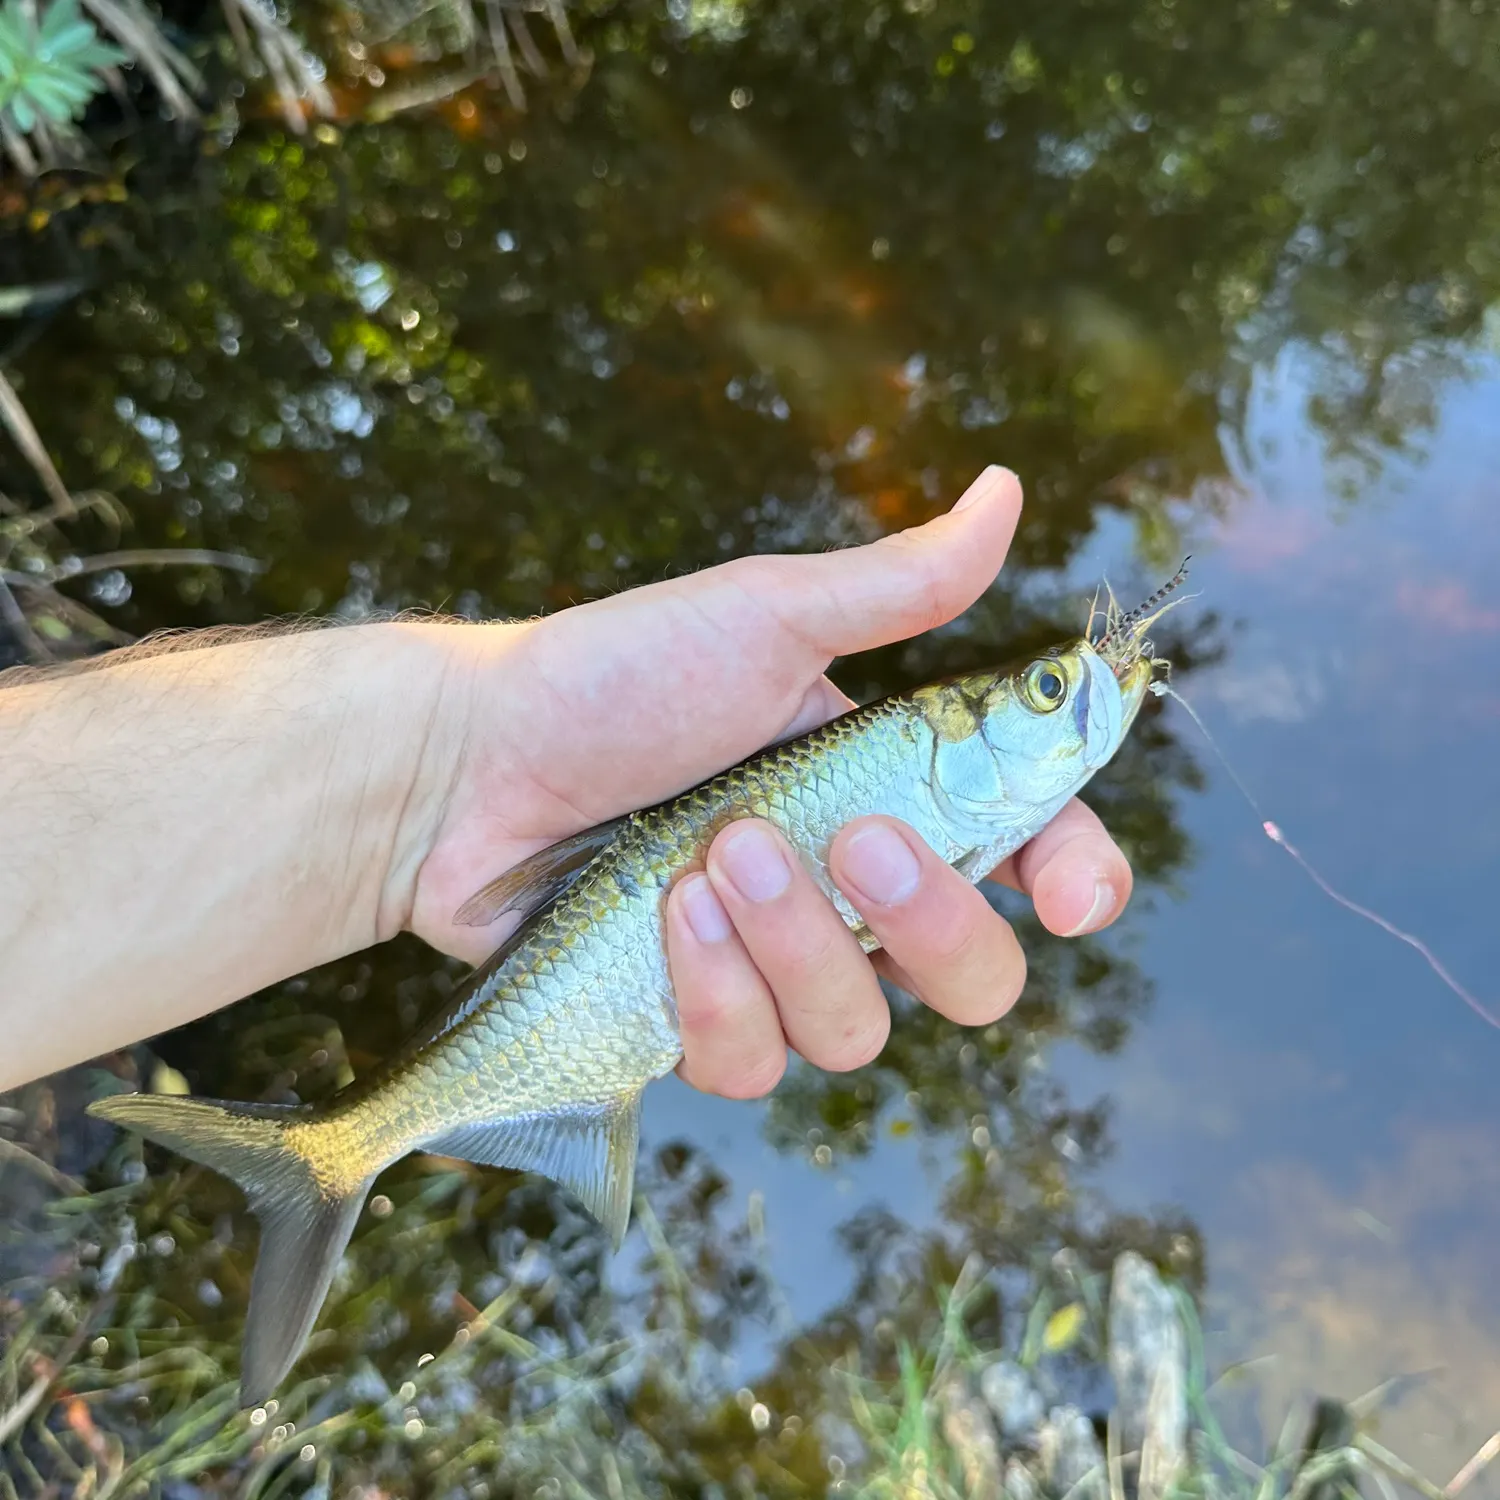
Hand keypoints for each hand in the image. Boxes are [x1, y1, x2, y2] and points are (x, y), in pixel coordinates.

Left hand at [403, 466, 1133, 1099]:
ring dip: (795, 942)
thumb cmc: (618, 677)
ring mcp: (775, 969)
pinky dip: (717, 993)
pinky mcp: (697, 1024)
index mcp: (889, 795)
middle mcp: (850, 897)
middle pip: (974, 977)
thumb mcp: (763, 618)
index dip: (1076, 880)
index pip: (1030, 856)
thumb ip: (899, 583)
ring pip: (859, 1029)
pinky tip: (664, 918)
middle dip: (928, 919)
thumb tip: (1007, 488)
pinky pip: (754, 1063)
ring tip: (708, 854)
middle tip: (849, 840)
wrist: (471, 763)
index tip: (1070, 892)